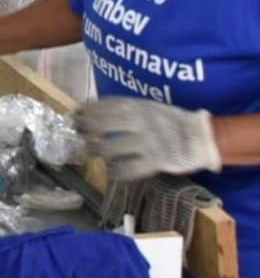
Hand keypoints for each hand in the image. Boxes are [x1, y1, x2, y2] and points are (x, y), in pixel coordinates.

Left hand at [75, 98, 221, 180]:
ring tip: (91, 152)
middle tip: (77, 132)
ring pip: (112, 147)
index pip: (107, 106)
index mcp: (139, 107)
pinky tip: (110, 172)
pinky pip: (130, 168)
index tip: (75, 113)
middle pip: (104, 125)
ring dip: (98, 150)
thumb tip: (96, 110)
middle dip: (87, 129)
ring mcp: (147, 142)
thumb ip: (127, 110)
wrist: (201, 137)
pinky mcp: (155, 161)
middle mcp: (141, 123)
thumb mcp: (149, 108)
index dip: (88, 110)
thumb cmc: (171, 122)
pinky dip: (117, 171)